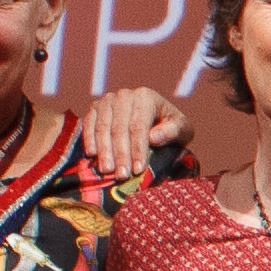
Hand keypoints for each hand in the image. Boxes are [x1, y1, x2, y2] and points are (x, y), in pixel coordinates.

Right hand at [77, 84, 191, 163]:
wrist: (155, 119)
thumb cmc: (171, 127)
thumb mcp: (182, 129)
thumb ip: (172, 131)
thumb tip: (153, 137)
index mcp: (146, 97)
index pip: (138, 126)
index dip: (137, 149)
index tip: (138, 170)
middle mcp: (124, 95)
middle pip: (119, 128)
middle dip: (120, 154)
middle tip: (121, 175)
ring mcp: (107, 100)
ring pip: (102, 127)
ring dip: (104, 151)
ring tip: (107, 171)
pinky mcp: (95, 108)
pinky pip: (88, 123)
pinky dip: (88, 139)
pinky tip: (91, 155)